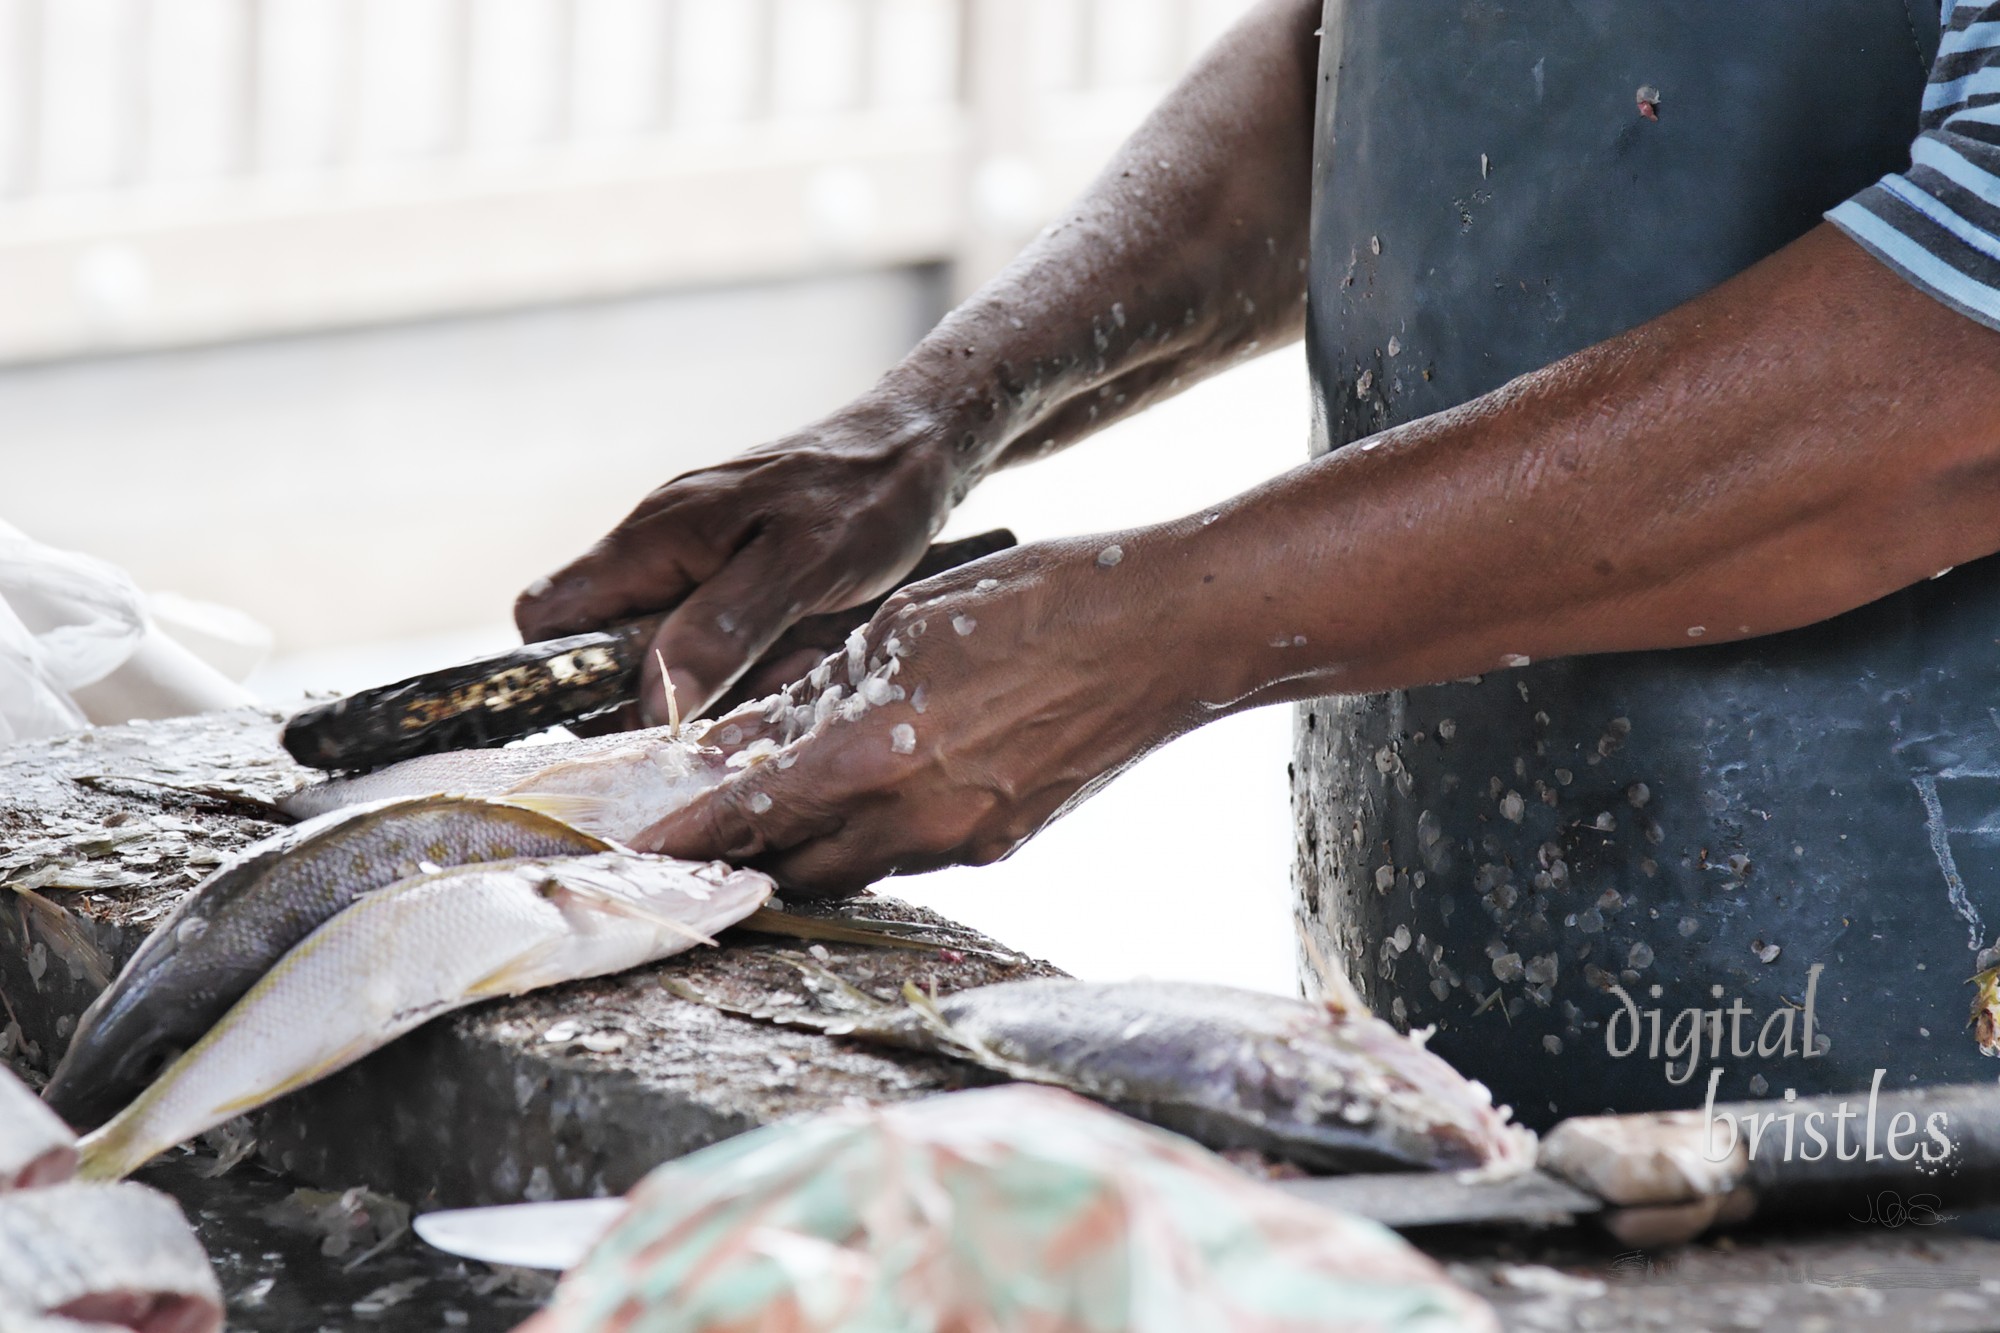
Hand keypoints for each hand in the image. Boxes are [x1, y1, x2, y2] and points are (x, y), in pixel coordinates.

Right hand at [515, 402, 954, 723]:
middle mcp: (659, 550)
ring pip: (669, 653)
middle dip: (667, 693)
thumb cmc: (865, 496)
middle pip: (609, 651)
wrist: (921, 445)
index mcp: (654, 538)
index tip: (638, 718)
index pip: (548, 617)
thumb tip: (652, 698)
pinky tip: (803, 652)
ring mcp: (695, 561)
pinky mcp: (733, 575)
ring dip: (723, 680)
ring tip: (794, 661)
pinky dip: (752, 662)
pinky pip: (716, 640)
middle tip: (746, 692)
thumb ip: (723, 629)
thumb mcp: (800, 568)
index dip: (568, 680)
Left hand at [633, 535, 1187, 895]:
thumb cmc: (1034, 602)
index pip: (748, 820)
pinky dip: (877, 831)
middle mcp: (912, 819)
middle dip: (746, 852)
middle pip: (794, 866)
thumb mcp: (900, 627)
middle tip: (709, 829)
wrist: (1159, 634)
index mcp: (872, 756)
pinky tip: (881, 784)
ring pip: (855, 865)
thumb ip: (816, 693)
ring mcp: (965, 841)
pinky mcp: (1004, 844)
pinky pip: (914, 853)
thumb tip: (746, 738)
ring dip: (812, 843)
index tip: (642, 855)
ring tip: (790, 800)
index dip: (688, 842)